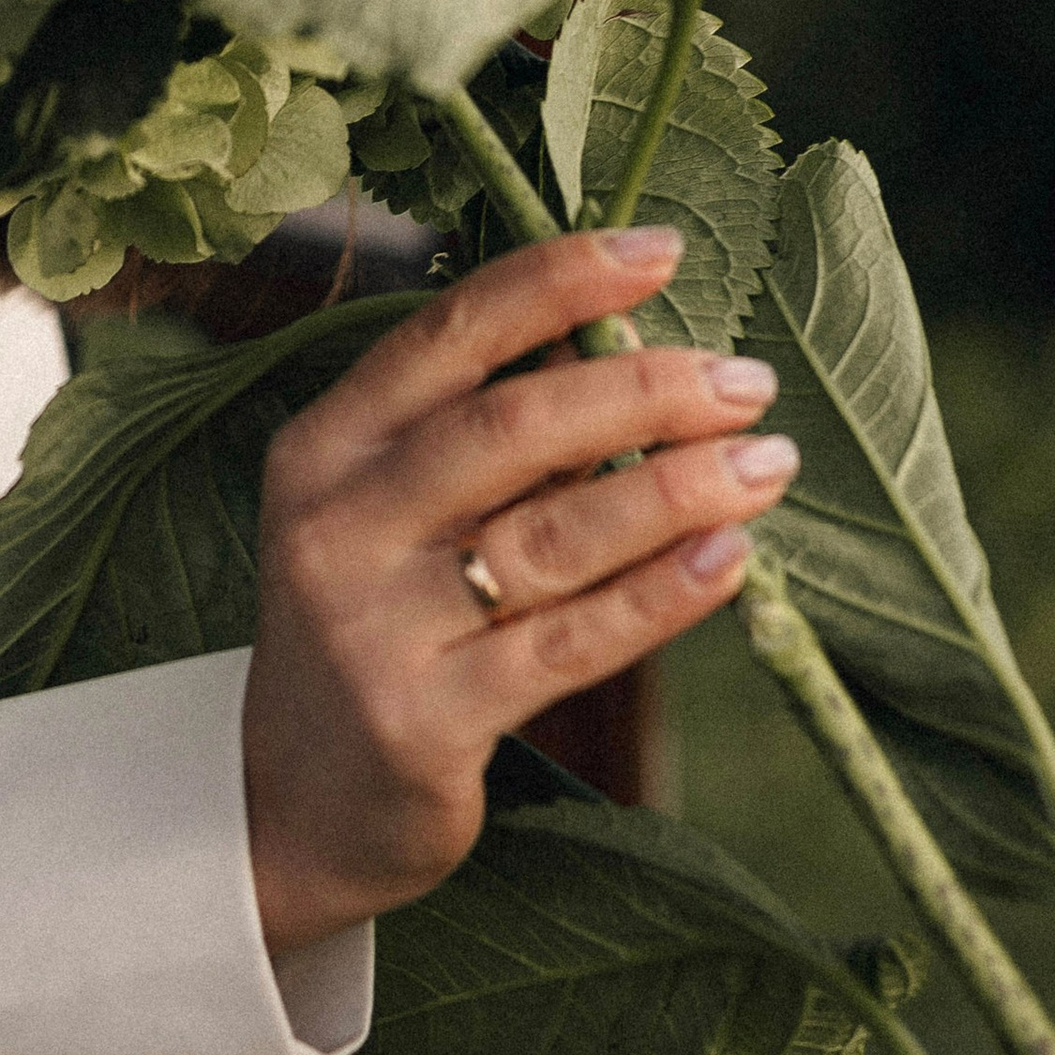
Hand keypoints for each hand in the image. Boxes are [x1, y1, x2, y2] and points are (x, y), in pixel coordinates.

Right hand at [240, 226, 797, 957]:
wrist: (286, 806)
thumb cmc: (374, 628)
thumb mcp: (385, 516)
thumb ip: (482, 438)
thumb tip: (630, 341)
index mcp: (324, 447)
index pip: (450, 335)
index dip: (557, 281)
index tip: (659, 248)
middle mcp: (336, 525)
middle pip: (512, 428)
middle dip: (644, 390)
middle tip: (745, 381)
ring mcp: (373, 626)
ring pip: (554, 535)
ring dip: (678, 489)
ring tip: (769, 462)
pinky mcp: (423, 721)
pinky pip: (570, 644)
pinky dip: (661, 595)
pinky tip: (732, 559)